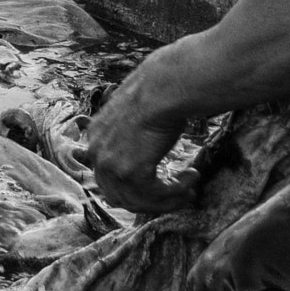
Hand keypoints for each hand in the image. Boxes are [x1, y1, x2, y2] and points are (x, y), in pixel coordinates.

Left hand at [79, 58, 199, 212]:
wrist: (164, 89)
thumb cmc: (157, 93)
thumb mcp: (135, 114)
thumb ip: (132, 133)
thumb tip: (146, 144)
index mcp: (96, 138)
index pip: (108, 177)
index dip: (135, 187)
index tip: (160, 185)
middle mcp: (98, 155)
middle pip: (120, 196)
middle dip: (151, 200)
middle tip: (178, 194)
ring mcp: (112, 166)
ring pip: (139, 201)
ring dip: (168, 199)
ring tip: (190, 189)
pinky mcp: (132, 174)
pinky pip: (156, 196)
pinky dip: (177, 191)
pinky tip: (193, 176)